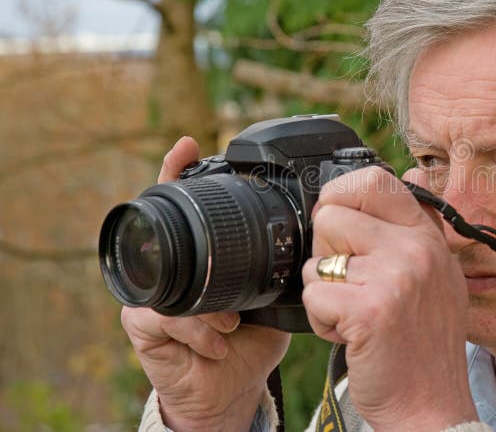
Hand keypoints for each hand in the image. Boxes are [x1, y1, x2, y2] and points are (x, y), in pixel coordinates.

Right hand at [120, 136, 290, 430]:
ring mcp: (151, 294)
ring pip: (166, 277)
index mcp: (202, 254)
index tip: (186, 142)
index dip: (179, 171)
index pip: (184, 204)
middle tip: (202, 226)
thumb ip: (287, 262)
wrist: (233, 388)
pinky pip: (165, 316)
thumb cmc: (253, 335)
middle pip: (161, 227)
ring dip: (204, 302)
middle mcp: (171, 266)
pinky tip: (220, 342)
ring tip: (233, 321)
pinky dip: (199, 330)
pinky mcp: (141, 325)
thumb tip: (321, 227)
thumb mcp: (277, 292)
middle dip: (177, 220)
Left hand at [302, 166, 478, 430]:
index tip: (336, 221)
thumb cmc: (423, 345)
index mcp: (428, 237)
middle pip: (331, 215)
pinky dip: (322, 323)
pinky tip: (350, 336)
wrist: (431, 407)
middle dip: (325, 252)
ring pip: (317, 261)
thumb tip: (398, 174)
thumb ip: (414, 227)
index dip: (340, 195)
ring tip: (354, 315)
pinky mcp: (370, 311)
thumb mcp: (437, 275)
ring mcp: (396, 278)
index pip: (374, 180)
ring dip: (323, 292)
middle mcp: (416, 250)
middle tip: (349, 286)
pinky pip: (313, 297)